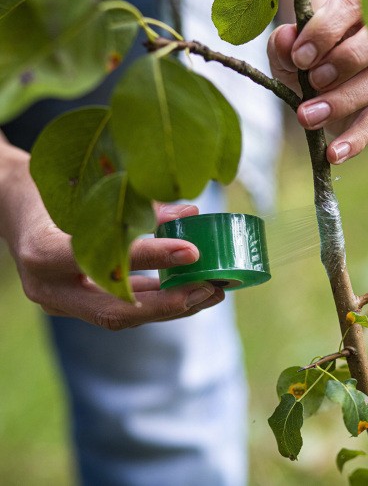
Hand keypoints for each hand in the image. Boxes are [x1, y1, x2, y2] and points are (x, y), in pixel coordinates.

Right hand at [0, 144, 223, 329]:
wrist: (12, 205)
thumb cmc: (47, 189)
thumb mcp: (86, 187)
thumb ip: (136, 203)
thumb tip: (192, 212)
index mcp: (42, 252)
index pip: (103, 261)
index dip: (151, 258)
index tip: (193, 251)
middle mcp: (48, 288)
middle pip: (116, 311)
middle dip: (170, 304)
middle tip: (211, 289)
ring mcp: (60, 301)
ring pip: (122, 316)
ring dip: (170, 307)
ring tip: (210, 292)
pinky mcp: (74, 302)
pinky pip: (120, 308)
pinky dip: (155, 300)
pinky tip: (187, 290)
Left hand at [268, 0, 367, 163]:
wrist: (324, 86)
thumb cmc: (309, 62)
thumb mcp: (289, 55)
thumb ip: (284, 46)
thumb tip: (285, 40)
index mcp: (359, 8)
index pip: (351, 6)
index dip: (325, 31)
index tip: (300, 58)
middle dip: (339, 67)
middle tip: (310, 86)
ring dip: (344, 102)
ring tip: (309, 118)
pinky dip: (358, 137)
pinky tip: (335, 152)